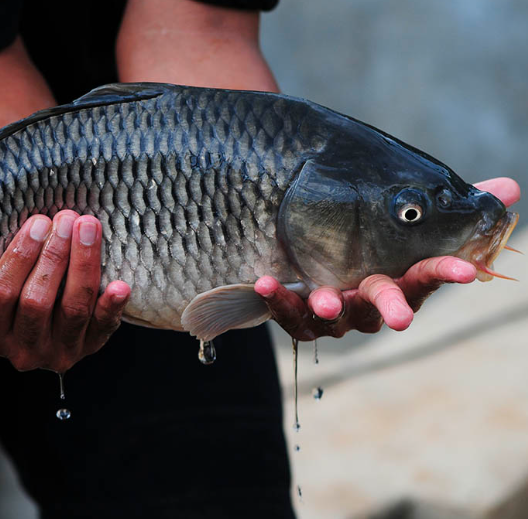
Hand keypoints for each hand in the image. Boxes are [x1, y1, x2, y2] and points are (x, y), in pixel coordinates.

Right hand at [0, 176, 130, 371]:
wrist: (41, 313)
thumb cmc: (3, 277)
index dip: (19, 257)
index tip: (37, 221)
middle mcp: (19, 351)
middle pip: (36, 303)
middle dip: (53, 257)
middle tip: (67, 218)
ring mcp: (56, 353)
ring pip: (71, 311)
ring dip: (83, 267)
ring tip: (90, 227)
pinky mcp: (88, 348)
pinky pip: (103, 331)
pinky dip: (111, 308)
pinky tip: (120, 284)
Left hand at [254, 177, 520, 340]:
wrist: (302, 238)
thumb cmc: (363, 232)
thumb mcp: (402, 210)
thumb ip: (450, 202)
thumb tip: (511, 189)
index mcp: (398, 277)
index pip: (428, 277)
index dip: (446, 273)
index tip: (467, 270)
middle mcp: (369, 301)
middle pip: (384, 308)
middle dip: (392, 309)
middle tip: (400, 319)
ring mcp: (334, 312)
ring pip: (335, 320)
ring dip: (331, 308)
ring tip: (326, 300)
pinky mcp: (299, 314)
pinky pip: (290, 316)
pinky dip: (279, 301)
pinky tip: (267, 281)